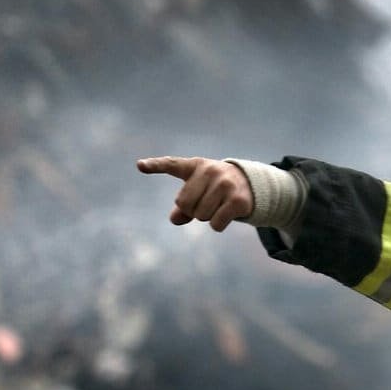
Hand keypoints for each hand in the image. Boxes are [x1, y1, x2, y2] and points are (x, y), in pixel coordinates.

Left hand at [136, 156, 253, 231]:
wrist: (250, 184)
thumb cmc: (215, 188)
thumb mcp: (198, 192)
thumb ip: (182, 206)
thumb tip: (175, 219)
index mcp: (195, 166)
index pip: (171, 164)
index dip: (155, 165)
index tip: (139, 165)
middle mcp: (209, 171)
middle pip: (184, 204)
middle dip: (193, 210)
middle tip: (206, 201)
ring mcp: (225, 184)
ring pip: (200, 216)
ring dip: (207, 217)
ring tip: (219, 204)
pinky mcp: (237, 200)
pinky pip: (215, 224)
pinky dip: (218, 225)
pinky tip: (227, 214)